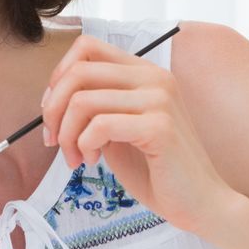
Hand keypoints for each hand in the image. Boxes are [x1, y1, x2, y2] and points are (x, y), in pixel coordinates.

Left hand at [41, 34, 230, 232]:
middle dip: (53, 110)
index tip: (53, 111)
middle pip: (78, 72)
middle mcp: (154, 78)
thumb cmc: (153, 167)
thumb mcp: (115, 128)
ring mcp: (159, 100)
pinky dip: (84, 145)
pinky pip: (99, 126)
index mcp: (143, 72)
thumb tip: (51, 99)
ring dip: (67, 135)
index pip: (86, 47)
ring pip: (82, 101)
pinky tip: (92, 160)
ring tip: (76, 157)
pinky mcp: (159, 127)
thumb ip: (93, 106)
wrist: (197, 200)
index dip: (58, 77)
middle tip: (54, 140)